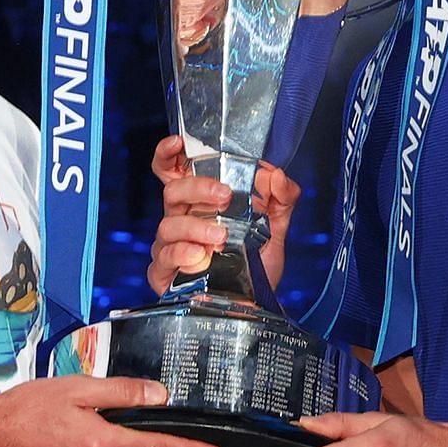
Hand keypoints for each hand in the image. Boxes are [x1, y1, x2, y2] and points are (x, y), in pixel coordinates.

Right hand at [148, 134, 298, 293]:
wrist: (255, 303)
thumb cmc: (255, 262)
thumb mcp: (275, 228)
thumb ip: (283, 199)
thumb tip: (277, 176)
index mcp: (200, 202)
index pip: (173, 171)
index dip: (167, 154)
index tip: (178, 143)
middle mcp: (181, 219)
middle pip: (172, 191)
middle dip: (197, 188)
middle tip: (224, 195)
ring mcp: (170, 246)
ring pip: (168, 225)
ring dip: (196, 227)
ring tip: (221, 237)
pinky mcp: (165, 273)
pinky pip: (164, 258)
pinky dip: (183, 254)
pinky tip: (201, 257)